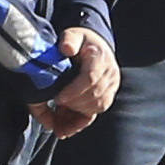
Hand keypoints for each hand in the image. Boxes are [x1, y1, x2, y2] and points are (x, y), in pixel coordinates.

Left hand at [37, 24, 118, 138]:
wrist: (95, 46)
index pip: (90, 78)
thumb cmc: (81, 41)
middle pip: (93, 96)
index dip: (74, 91)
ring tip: (56, 116)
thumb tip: (66, 48)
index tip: (57, 98)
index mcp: (100, 58)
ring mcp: (111, 87)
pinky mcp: (107, 97)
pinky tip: (64, 130)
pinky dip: (79, 123)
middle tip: (54, 106)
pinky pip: (94, 113)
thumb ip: (69, 39)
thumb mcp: (73, 34)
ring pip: (95, 107)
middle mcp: (110, 74)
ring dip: (75, 114)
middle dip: (72, 104)